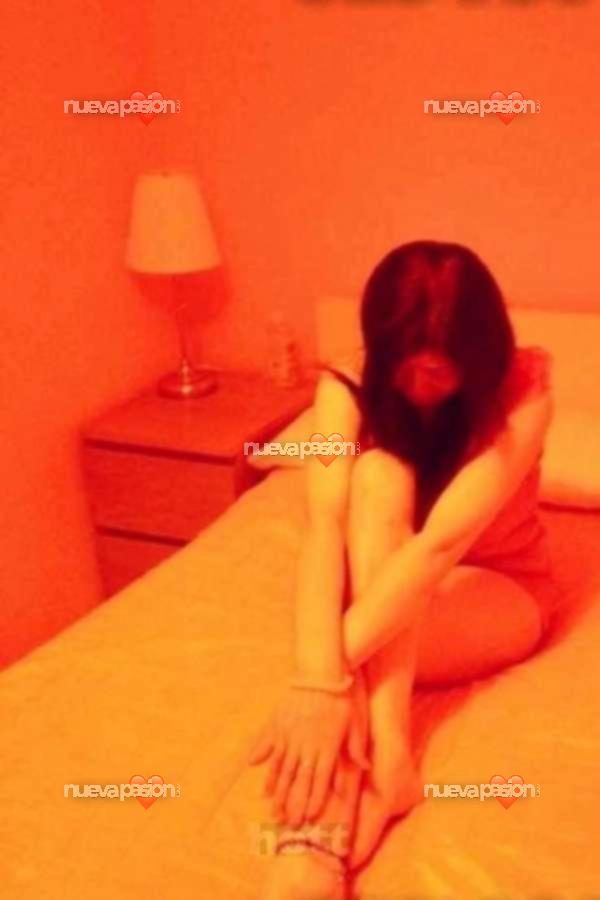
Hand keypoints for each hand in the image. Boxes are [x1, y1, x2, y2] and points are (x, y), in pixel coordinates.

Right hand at [247, 679, 369, 827]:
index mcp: (327, 745)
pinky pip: (272, 752)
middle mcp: (308, 744)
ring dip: (278, 791)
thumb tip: (364, 769)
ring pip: (283, 769)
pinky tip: (263, 783)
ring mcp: (292, 735)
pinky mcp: (280, 725)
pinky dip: (268, 770)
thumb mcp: (354, 722)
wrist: (320, 671)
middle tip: (288, 823)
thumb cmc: (341, 697)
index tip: (308, 817)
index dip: (314, 798)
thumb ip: (354, 748)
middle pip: (300, 779)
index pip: (320, 779)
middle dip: (294, 802)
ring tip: (273, 810)